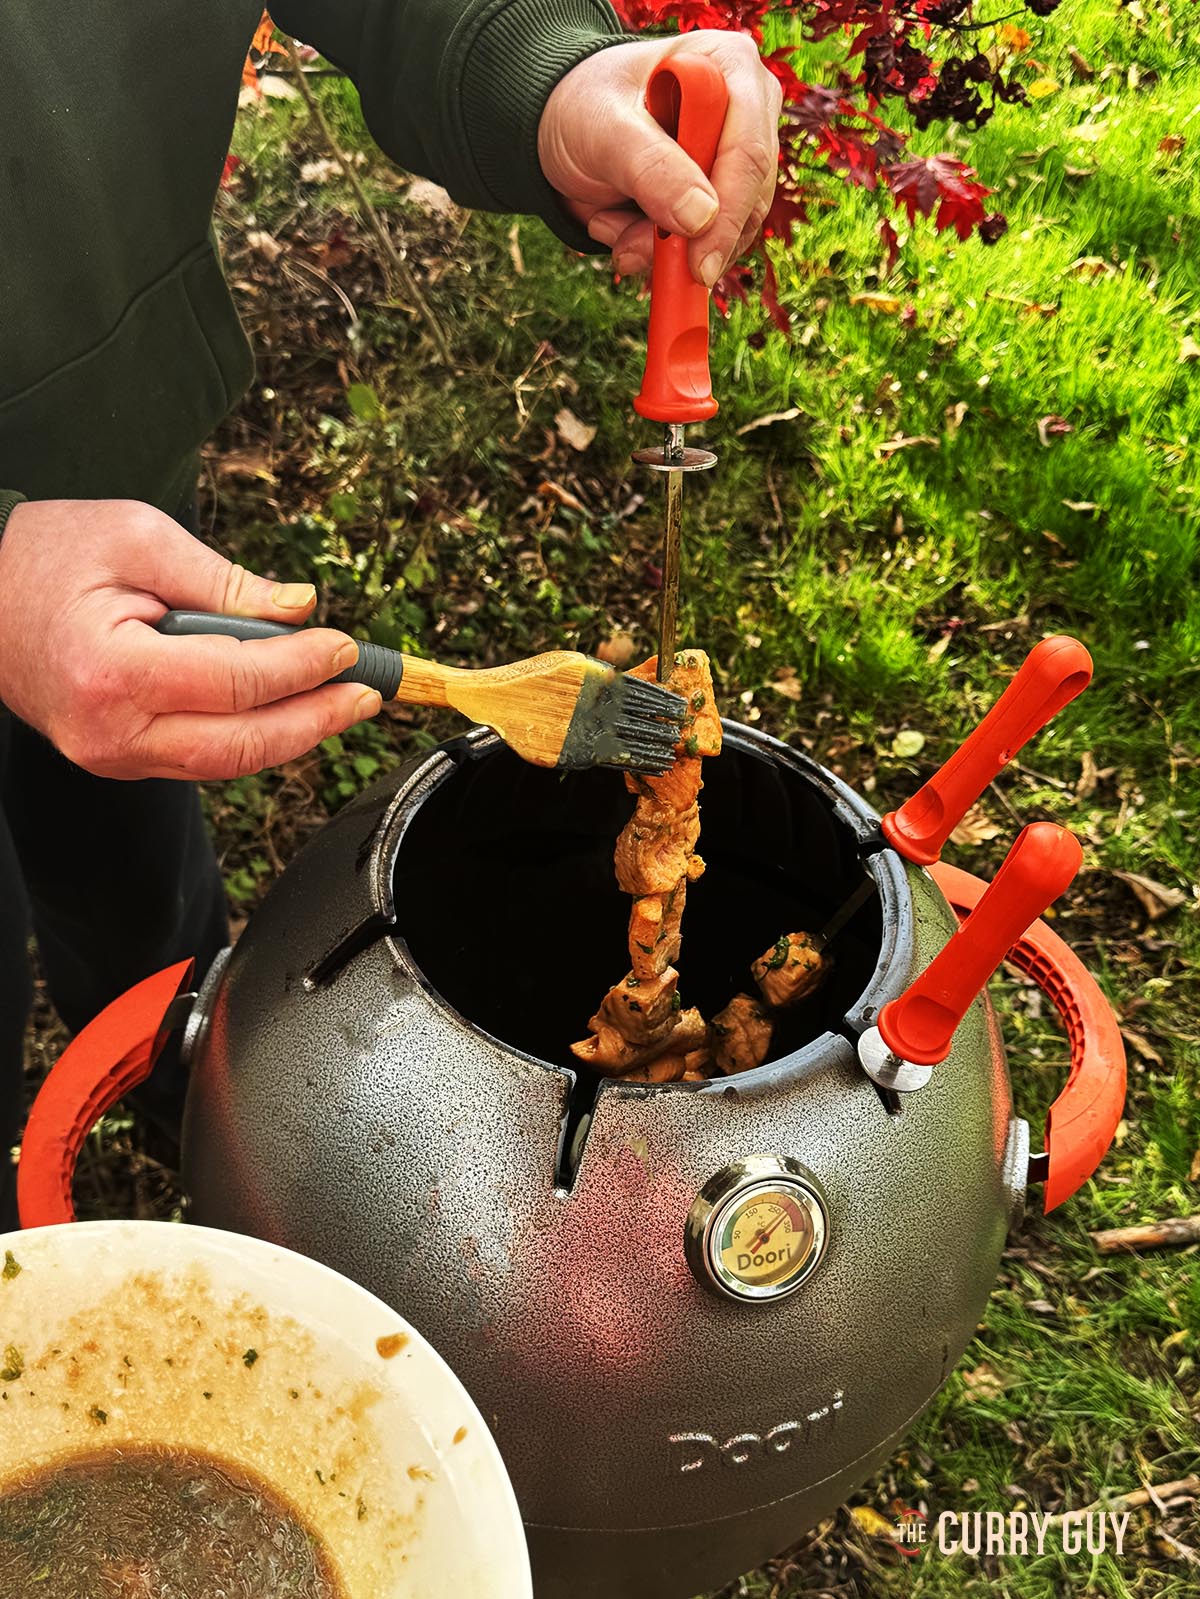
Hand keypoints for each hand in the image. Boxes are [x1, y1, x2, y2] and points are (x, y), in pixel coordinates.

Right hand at [0, 499, 380, 780]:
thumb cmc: (44, 556)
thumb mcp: (137, 537)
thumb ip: (224, 580)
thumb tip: (299, 607)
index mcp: (112, 672)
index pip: (235, 681)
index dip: (301, 667)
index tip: (345, 647)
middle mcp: (110, 731)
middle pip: (238, 744)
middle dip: (313, 721)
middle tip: (364, 696)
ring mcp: (110, 754)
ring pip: (224, 762)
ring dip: (289, 735)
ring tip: (340, 704)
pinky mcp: (116, 757)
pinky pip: (199, 757)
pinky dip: (250, 738)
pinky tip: (288, 713)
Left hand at [537, 31, 781, 286]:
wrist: (567, 129)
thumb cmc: (586, 108)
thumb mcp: (605, 129)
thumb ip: (651, 167)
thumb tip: (703, 217)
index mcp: (730, 68)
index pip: (748, 152)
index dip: (728, 213)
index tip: (698, 266)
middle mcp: (747, 111)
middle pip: (746, 198)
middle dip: (684, 238)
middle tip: (626, 251)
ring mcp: (735, 158)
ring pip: (727, 232)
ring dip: (660, 247)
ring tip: (608, 225)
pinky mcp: (720, 197)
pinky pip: (706, 245)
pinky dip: (657, 252)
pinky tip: (618, 228)